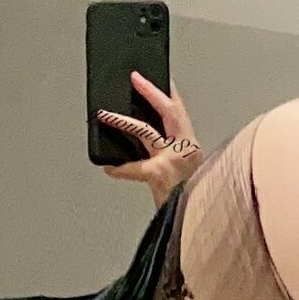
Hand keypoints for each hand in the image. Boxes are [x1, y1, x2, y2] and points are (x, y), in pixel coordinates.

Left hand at [96, 74, 201, 206]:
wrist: (193, 221)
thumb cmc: (187, 200)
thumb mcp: (187, 175)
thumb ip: (171, 158)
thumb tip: (143, 144)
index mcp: (192, 147)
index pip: (180, 112)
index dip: (170, 93)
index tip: (161, 77)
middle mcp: (185, 149)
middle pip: (168, 111)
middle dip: (150, 92)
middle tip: (135, 78)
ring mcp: (172, 160)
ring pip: (145, 131)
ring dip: (122, 121)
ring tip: (104, 114)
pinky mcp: (159, 173)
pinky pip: (133, 167)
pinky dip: (119, 168)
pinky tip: (108, 167)